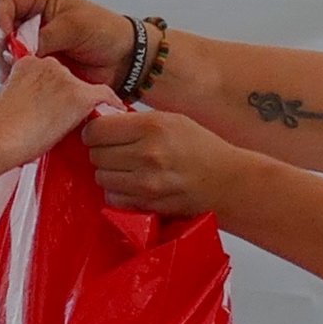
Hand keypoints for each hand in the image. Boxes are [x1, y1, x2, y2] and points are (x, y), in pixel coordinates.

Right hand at [0, 0, 132, 83]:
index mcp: (39, 1)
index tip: (5, 37)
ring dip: (3, 63)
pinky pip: (13, 71)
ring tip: (16, 73)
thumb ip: (44, 37)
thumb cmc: (103, 32)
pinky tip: (20, 82)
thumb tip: (17, 52)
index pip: (5, 4)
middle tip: (10, 59)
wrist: (123, 60)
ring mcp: (30, 45)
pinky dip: (12, 76)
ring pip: (0, 52)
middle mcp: (30, 21)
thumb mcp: (73, 27)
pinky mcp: (35, 66)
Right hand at [0, 54, 116, 224]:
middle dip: (70, 98)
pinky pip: (104, 96)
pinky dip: (112, 105)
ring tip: (89, 122)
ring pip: (85, 89)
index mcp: (27, 65)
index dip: (55, 92)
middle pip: (69, 80)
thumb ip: (22, 100)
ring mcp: (64, 79)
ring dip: (86, 105)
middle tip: (70, 119)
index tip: (56, 107)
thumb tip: (31, 117)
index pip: (50, 75)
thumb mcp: (6, 105)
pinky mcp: (77, 95)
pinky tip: (116, 113)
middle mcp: (48, 65)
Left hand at [85, 105, 256, 217]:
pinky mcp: (147, 204)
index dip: (95, 131)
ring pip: (100, 177)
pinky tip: (132, 184)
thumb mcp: (171, 120)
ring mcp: (146, 183)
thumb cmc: (201, 147)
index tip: (102, 133)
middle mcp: (146, 155)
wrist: (227, 182)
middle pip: (95, 154)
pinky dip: (118, 191)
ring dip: (109, 172)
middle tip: (117, 151)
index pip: (96, 130)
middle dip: (102, 151)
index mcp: (151, 127)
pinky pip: (113, 197)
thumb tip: (101, 119)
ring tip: (127, 167)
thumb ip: (136, 121)